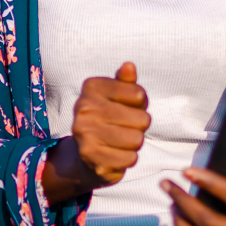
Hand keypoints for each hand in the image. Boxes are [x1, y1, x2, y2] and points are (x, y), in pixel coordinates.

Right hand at [42, 62, 149, 203]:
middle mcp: (83, 108)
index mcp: (91, 87)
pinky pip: (130, 158)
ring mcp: (85, 134)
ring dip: (134, 142)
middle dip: (139, 126)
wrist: (85, 153)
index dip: (140, 103)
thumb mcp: (117, 95)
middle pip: (142, 119)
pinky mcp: (92, 158)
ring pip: (137, 139)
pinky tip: (115, 154)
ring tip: (120, 140)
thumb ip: (126, 81)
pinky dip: (128, 158)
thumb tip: (129, 66)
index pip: (139, 94)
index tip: (126, 106)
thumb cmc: (109, 117)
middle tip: (124, 127)